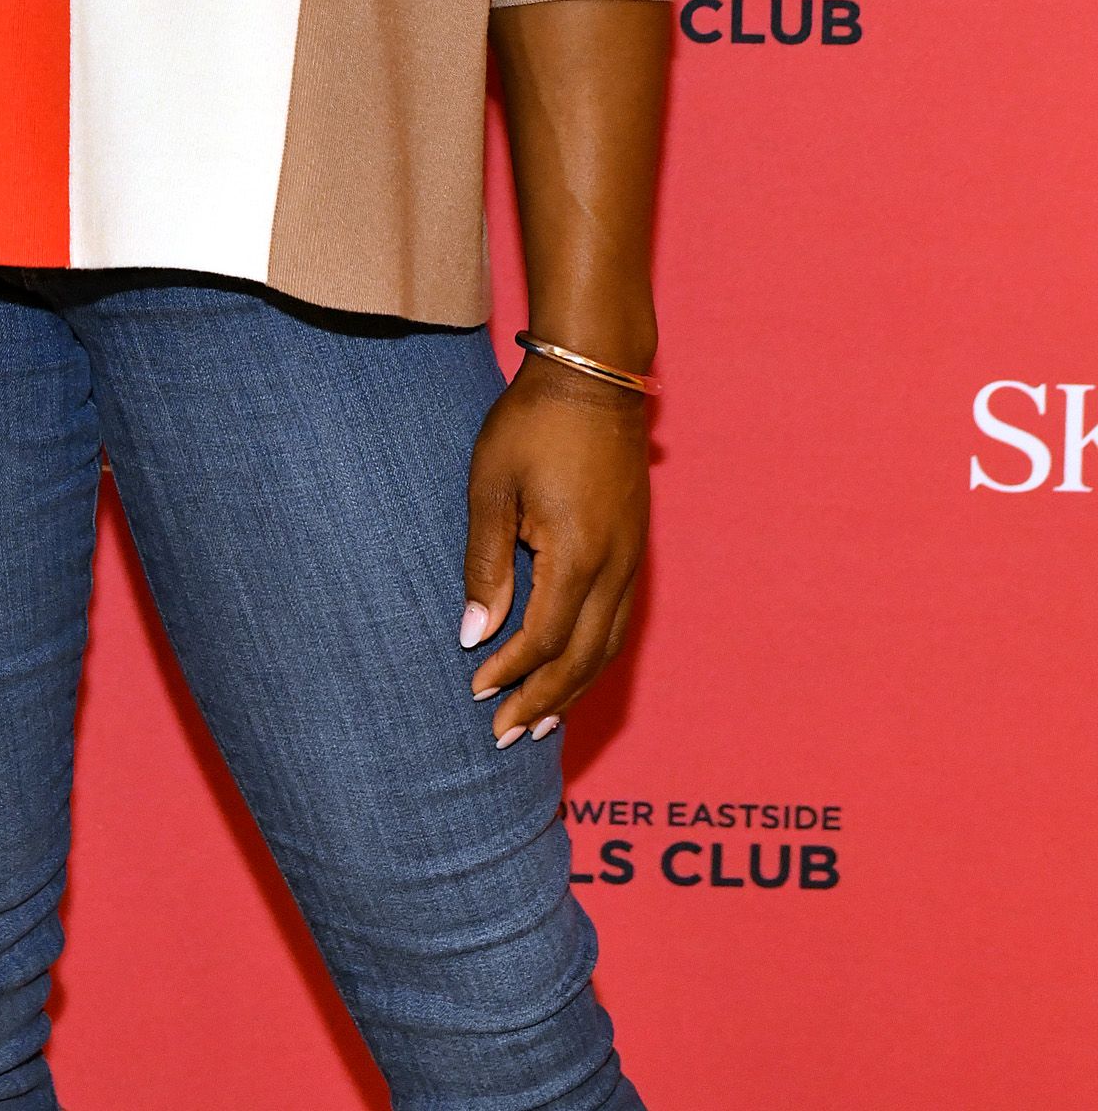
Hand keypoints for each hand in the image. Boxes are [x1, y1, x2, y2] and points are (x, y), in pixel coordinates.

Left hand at [459, 353, 648, 745]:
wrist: (593, 374)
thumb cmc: (532, 424)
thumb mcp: (491, 488)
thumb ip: (486, 564)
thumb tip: (473, 634)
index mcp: (577, 554)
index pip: (543, 639)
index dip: (510, 673)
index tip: (476, 692)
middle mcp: (615, 566)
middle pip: (582, 657)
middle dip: (544, 701)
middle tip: (506, 737)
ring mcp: (633, 557)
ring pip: (609, 646)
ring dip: (574, 688)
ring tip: (541, 722)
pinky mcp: (637, 546)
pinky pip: (620, 620)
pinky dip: (595, 656)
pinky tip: (574, 668)